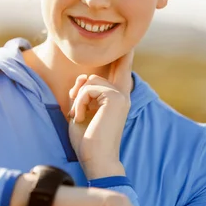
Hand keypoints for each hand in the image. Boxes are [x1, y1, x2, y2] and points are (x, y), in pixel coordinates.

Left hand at [67, 50, 133, 178]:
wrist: (97, 160)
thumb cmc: (88, 141)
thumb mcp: (82, 111)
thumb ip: (83, 93)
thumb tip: (84, 76)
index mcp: (118, 99)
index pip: (121, 72)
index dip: (123, 58)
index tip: (129, 45)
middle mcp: (122, 95)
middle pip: (95, 76)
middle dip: (79, 90)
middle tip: (76, 111)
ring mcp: (121, 96)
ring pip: (90, 81)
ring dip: (78, 98)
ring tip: (79, 116)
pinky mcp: (115, 98)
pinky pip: (88, 88)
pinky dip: (79, 102)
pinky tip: (80, 117)